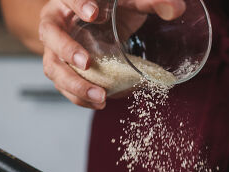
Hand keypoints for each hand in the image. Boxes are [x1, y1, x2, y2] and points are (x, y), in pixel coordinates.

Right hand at [38, 0, 185, 107]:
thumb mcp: (132, 1)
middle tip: (86, 63)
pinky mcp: (63, 69)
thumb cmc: (110, 5)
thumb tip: (177, 10)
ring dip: (74, 85)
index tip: (94, 13)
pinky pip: (64, 85)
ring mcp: (56, 48)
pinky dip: (80, 97)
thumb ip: (153, 1)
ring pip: (54, 67)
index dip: (78, 4)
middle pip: (51, 35)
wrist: (96, 20)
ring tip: (100, 97)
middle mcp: (57, 22)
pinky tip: (100, 103)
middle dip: (66, 50)